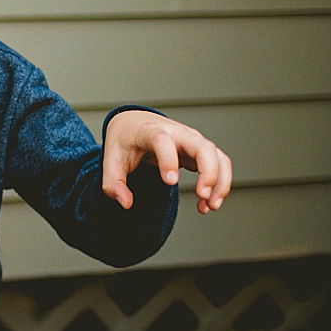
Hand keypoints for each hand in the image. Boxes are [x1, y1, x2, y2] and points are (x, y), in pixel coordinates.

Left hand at [103, 110, 232, 214]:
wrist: (134, 123)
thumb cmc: (124, 140)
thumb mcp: (111, 159)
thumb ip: (113, 183)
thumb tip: (125, 203)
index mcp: (150, 131)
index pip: (164, 141)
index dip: (169, 160)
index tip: (170, 182)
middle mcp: (177, 134)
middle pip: (202, 146)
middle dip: (208, 172)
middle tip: (202, 195)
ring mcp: (192, 141)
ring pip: (217, 156)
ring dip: (220, 182)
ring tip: (210, 206)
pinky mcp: (200, 151)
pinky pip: (219, 165)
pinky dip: (220, 184)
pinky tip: (208, 203)